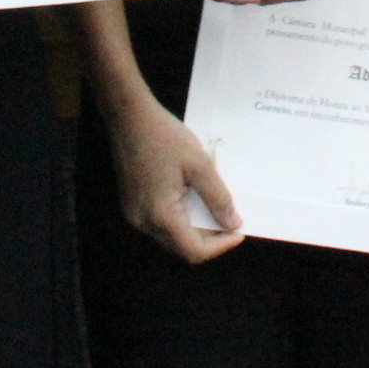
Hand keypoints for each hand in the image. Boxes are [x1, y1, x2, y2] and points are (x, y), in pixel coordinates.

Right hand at [106, 100, 243, 262]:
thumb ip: (218, 198)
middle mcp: (143, 222)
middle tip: (230, 220)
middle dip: (209, 240)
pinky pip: (160, 223)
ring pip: (170, 237)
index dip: (221, 246)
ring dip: (195, 229)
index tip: (239, 231)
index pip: (194, 251)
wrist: (129, 116)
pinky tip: (193, 200)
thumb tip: (233, 224)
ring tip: (215, 209)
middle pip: (181, 247)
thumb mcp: (200, 166)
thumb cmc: (165, 137)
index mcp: (160, 216)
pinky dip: (181, 219)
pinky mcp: (131, 205)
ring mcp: (134, 214)